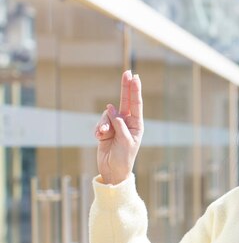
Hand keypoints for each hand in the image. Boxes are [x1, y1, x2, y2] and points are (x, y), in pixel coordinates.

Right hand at [94, 70, 143, 184]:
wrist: (113, 171)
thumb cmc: (124, 158)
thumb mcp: (125, 142)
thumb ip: (119, 125)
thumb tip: (111, 109)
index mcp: (136, 125)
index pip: (136, 104)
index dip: (135, 91)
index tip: (135, 78)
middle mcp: (127, 123)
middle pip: (125, 101)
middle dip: (125, 87)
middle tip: (127, 72)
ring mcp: (115, 126)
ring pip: (107, 114)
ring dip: (104, 123)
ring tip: (103, 133)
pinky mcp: (105, 130)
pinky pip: (100, 123)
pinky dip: (98, 129)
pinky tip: (99, 137)